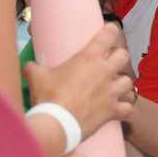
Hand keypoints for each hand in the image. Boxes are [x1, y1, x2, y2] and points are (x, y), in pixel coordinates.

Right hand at [24, 23, 135, 137]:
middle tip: (109, 64)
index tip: (110, 32)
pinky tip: (119, 108)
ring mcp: (111, 91)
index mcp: (89, 57)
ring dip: (122, 84)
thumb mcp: (37, 76)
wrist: (56, 124)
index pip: (109, 34)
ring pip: (128, 82)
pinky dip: (125, 108)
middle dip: (118, 58)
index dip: (111, 31)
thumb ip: (34, 68)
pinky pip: (128, 107)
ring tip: (115, 87)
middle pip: (124, 56)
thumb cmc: (48, 97)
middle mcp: (104, 71)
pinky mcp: (113, 110)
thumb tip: (28, 66)